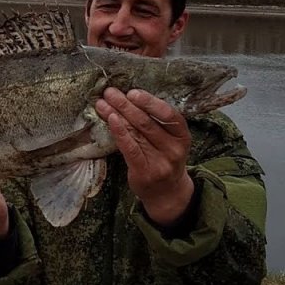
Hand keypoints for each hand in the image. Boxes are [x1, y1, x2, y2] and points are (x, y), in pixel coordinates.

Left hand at [95, 88, 195, 226]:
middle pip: (147, 122)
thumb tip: (128, 97)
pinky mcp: (144, 171)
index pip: (169, 115)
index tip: (133, 92)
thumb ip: (154, 122)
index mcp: (182, 136)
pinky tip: (110, 119)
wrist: (167, 193)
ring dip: (117, 114)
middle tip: (110, 92)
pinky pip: (130, 148)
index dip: (150, 102)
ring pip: (136, 133)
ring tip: (102, 103)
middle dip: (126, 104)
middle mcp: (174, 148)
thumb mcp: (168, 140)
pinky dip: (119, 132)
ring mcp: (160, 161)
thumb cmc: (164, 159)